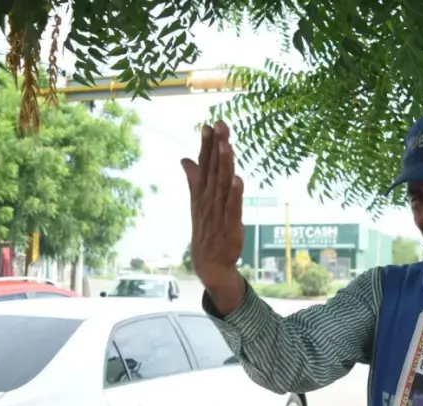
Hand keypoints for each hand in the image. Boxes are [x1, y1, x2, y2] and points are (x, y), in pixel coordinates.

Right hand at [181, 121, 243, 290]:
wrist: (209, 264)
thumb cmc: (206, 230)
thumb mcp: (198, 202)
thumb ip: (194, 178)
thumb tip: (185, 158)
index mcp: (201, 193)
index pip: (204, 165)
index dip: (207, 145)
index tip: (209, 124)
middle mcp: (208, 199)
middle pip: (213, 169)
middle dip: (216, 147)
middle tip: (220, 124)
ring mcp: (218, 212)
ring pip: (222, 185)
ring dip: (224, 165)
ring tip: (227, 145)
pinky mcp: (230, 226)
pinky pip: (232, 208)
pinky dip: (234, 194)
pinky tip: (237, 180)